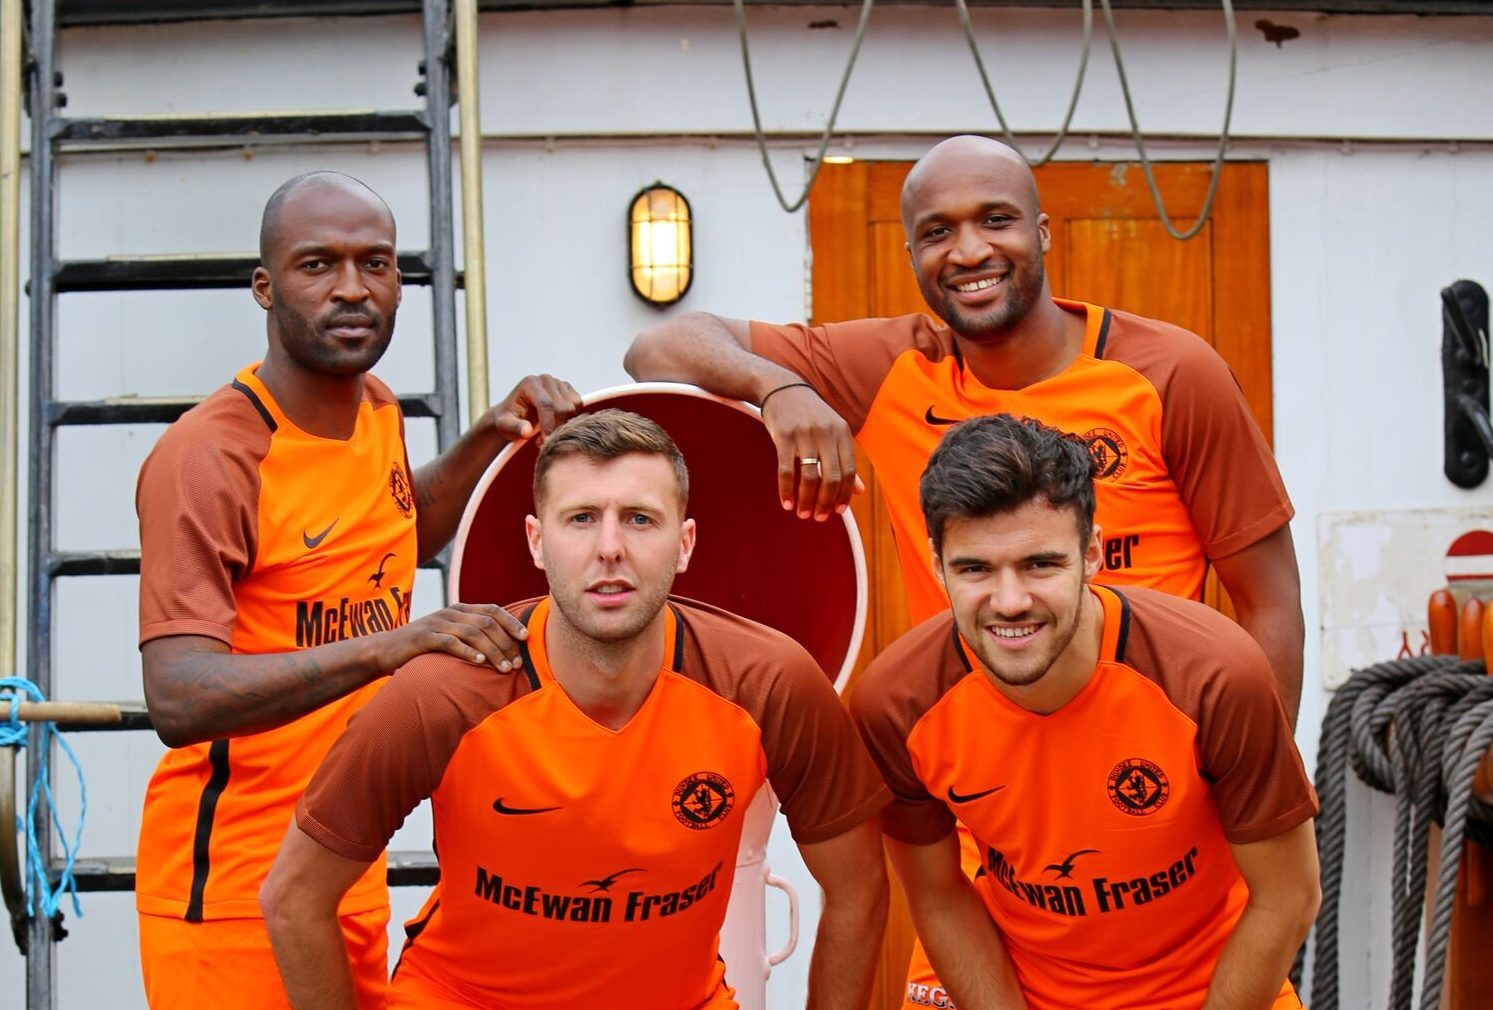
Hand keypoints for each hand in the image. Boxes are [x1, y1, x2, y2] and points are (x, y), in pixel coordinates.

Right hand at [375, 603, 529, 672]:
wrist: (385, 650)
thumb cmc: (423, 647)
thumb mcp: (450, 636)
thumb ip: (471, 636)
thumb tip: (504, 648)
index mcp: (459, 609)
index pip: (492, 610)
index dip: (511, 622)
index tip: (526, 638)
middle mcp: (450, 612)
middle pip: (486, 622)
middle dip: (505, 643)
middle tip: (516, 663)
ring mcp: (436, 623)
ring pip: (472, 633)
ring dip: (492, 651)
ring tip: (504, 668)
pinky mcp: (423, 637)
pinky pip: (450, 642)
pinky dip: (467, 652)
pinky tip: (480, 663)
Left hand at [484, 374, 583, 441]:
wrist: (512, 414)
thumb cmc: (507, 420)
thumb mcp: (504, 426)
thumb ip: (514, 428)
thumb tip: (527, 431)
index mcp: (530, 384)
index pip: (547, 404)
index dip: (549, 425)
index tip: (546, 441)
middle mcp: (545, 380)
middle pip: (562, 406)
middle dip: (556, 427)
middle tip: (544, 441)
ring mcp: (558, 383)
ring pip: (573, 406)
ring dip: (564, 423)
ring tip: (548, 433)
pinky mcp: (567, 389)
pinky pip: (578, 405)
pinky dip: (571, 418)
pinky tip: (557, 425)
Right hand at [760, 384, 864, 520]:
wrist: (782, 388)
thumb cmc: (810, 414)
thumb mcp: (832, 431)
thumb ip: (845, 460)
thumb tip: (859, 491)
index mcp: (842, 433)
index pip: (849, 471)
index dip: (844, 495)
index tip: (837, 512)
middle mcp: (826, 433)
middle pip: (831, 477)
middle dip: (825, 502)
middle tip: (818, 517)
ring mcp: (805, 434)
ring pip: (809, 477)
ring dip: (806, 500)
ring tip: (802, 513)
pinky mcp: (783, 436)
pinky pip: (786, 470)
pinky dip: (786, 490)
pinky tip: (787, 503)